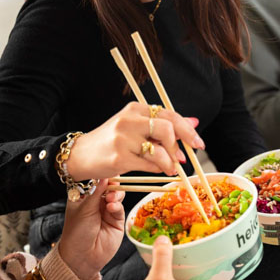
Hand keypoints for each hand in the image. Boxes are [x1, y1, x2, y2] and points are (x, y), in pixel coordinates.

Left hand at [58, 180, 124, 279]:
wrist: (82, 257)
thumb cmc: (76, 232)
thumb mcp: (84, 209)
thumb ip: (97, 192)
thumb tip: (105, 175)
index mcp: (84, 196)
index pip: (95, 180)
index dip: (102, 175)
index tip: (108, 170)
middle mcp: (96, 201)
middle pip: (109, 185)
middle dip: (112, 184)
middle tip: (112, 184)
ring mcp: (107, 210)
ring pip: (117, 195)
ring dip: (116, 194)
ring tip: (110, 199)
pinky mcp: (117, 220)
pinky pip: (120, 207)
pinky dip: (117, 205)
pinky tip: (111, 207)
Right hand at [66, 102, 204, 179]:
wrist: (81, 156)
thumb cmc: (112, 142)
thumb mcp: (136, 127)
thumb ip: (164, 124)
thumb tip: (194, 122)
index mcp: (136, 109)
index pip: (169, 114)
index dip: (187, 130)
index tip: (198, 143)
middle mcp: (129, 120)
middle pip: (167, 129)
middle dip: (180, 146)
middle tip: (183, 159)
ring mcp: (123, 139)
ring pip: (159, 150)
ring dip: (169, 162)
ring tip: (169, 168)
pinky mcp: (119, 158)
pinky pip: (148, 165)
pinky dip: (157, 169)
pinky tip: (155, 170)